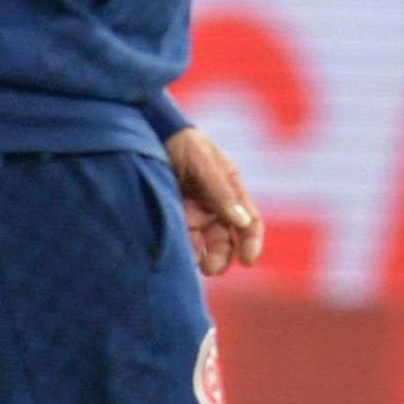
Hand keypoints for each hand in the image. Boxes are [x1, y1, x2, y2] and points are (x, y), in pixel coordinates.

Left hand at [169, 129, 266, 277]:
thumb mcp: (206, 166)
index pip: (250, 223)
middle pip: (226, 240)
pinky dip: (182, 251)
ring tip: (193, 265)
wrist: (150, 133)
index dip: (252, 242)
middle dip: (222, 257)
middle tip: (211, 269)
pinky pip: (181, 240)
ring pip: (203, 244)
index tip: (248, 260)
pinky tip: (178, 258)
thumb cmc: (185, 145)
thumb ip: (223, 194)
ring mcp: (193, 213)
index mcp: (232, 192)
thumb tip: (243, 223)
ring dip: (202, 257)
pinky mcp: (172, 217)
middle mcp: (215, 206)